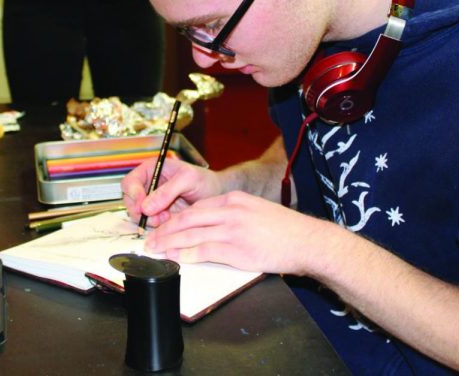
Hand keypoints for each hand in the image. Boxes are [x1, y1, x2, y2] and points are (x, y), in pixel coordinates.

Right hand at [121, 157, 224, 228]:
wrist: (215, 195)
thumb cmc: (203, 180)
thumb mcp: (187, 179)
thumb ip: (167, 191)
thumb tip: (146, 207)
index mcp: (151, 170)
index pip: (130, 182)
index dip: (133, 195)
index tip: (141, 207)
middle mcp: (148, 185)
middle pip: (130, 200)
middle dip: (140, 211)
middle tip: (156, 218)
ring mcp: (152, 202)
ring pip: (138, 214)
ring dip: (149, 220)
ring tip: (167, 218)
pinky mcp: (157, 215)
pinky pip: (148, 223)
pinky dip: (156, 226)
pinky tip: (169, 221)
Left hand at [144, 191, 327, 274]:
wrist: (308, 241)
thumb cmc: (286, 230)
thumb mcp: (256, 211)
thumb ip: (233, 215)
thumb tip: (211, 228)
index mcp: (234, 200)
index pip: (197, 208)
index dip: (176, 219)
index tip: (164, 226)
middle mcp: (231, 211)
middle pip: (188, 219)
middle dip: (166, 230)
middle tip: (150, 240)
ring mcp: (233, 230)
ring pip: (192, 235)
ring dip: (170, 243)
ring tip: (156, 250)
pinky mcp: (237, 249)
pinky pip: (205, 251)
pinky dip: (187, 255)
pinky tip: (176, 259)